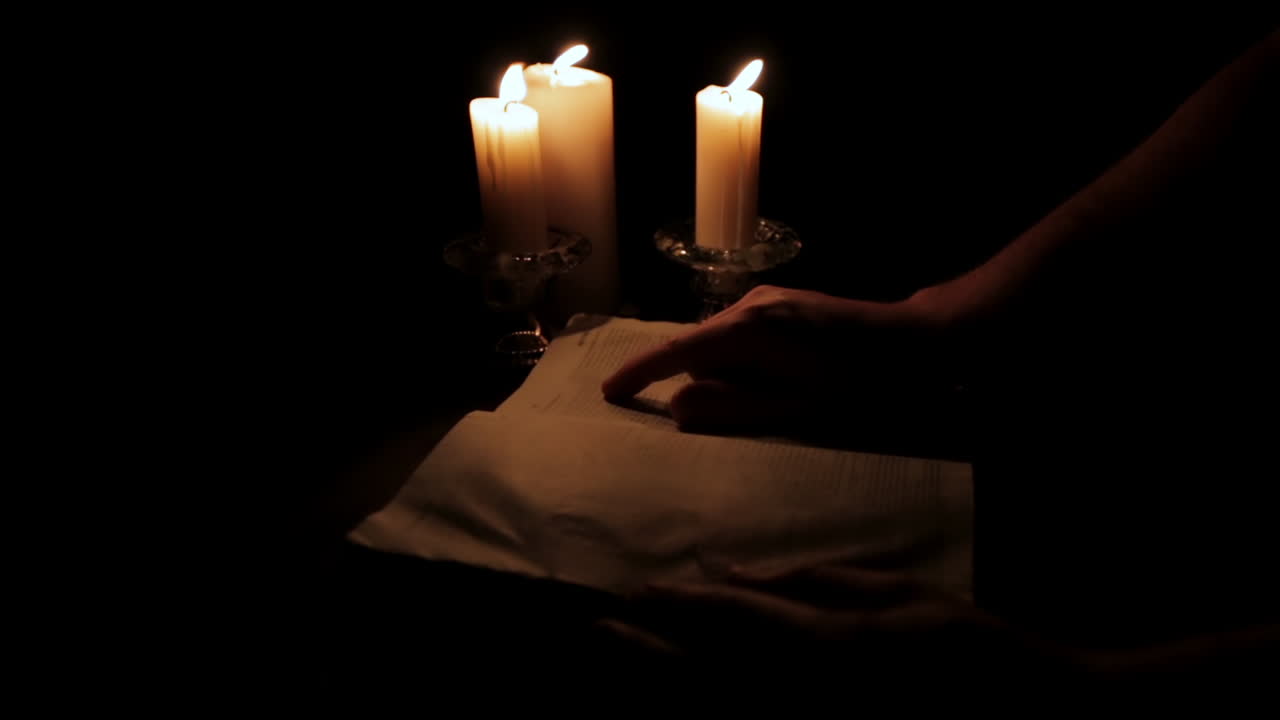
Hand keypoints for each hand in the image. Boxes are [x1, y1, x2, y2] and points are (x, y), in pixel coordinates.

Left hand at [600, 564, 1083, 682]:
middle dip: (643, 654)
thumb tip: (738, 572)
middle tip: (601, 632)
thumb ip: (817, 583)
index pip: (733, 618)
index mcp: (827, 643)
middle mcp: (805, 700)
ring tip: (617, 674)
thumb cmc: (975, 654)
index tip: (640, 591)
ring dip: (654, 701)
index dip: (681, 602)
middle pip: (699, 678)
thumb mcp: (904, 597)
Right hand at [601, 285, 950, 430]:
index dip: (639, 374)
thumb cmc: (862, 385)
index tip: (609, 394)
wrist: (916, 343)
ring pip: (717, 345)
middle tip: (763, 409)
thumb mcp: (798, 410)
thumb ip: (733, 410)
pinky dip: (745, 362)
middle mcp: (749, 304)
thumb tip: (677, 407)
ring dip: (732, 375)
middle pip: (697, 351)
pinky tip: (786, 377)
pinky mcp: (778, 301)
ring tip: (787, 394)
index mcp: (750, 331)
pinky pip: (739, 336)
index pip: (677, 353)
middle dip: (708, 385)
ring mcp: (764, 297)